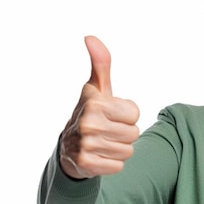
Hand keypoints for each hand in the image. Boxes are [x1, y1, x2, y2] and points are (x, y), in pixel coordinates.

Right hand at [58, 36, 139, 178]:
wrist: (68, 147)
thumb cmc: (91, 112)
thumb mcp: (96, 88)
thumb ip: (100, 63)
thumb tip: (90, 37)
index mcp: (94, 102)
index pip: (134, 113)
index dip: (127, 114)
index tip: (111, 114)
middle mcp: (88, 122)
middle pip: (134, 133)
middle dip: (124, 133)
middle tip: (107, 130)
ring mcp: (85, 144)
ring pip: (128, 151)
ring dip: (118, 148)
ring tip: (103, 142)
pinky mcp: (86, 164)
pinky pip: (118, 166)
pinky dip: (111, 163)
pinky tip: (98, 156)